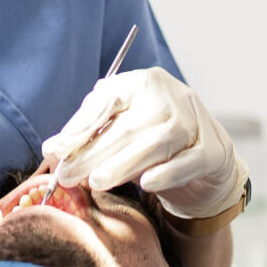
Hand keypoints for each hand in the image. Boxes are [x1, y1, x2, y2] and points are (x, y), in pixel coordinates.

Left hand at [42, 68, 246, 220]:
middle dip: (93, 153)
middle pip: (129, 125)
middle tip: (65, 175)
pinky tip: (146, 184)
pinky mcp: (214, 150)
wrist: (205, 163)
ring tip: (96, 182)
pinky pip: (189, 161)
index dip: (79, 127)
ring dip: (123, 164)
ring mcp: (196, 121)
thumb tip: (54, 149)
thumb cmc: (152, 142)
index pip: (107, 100)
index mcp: (144, 82)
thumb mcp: (121, 128)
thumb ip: (91, 133)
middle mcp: (172, 95)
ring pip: (157, 142)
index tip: (53, 150)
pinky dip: (167, 173)